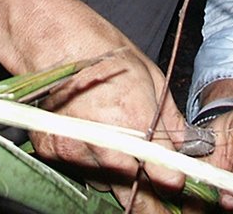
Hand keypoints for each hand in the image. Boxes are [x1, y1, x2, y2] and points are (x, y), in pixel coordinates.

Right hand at [0, 0, 187, 211]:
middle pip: (129, 185)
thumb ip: (168, 116)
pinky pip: (78, 170)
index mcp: (132, 119)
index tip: (175, 184)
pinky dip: (88, 163)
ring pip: (103, 181)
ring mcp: (72, 147)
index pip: (158, 167)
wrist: (49, 40)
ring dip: (114, 175)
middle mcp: (101, 140)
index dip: (169, 179)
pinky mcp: (51, 150)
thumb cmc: (101, 50)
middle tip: (153, 193)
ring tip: (115, 151)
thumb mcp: (148, 74)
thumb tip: (183, 143)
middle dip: (143, 190)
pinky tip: (90, 139)